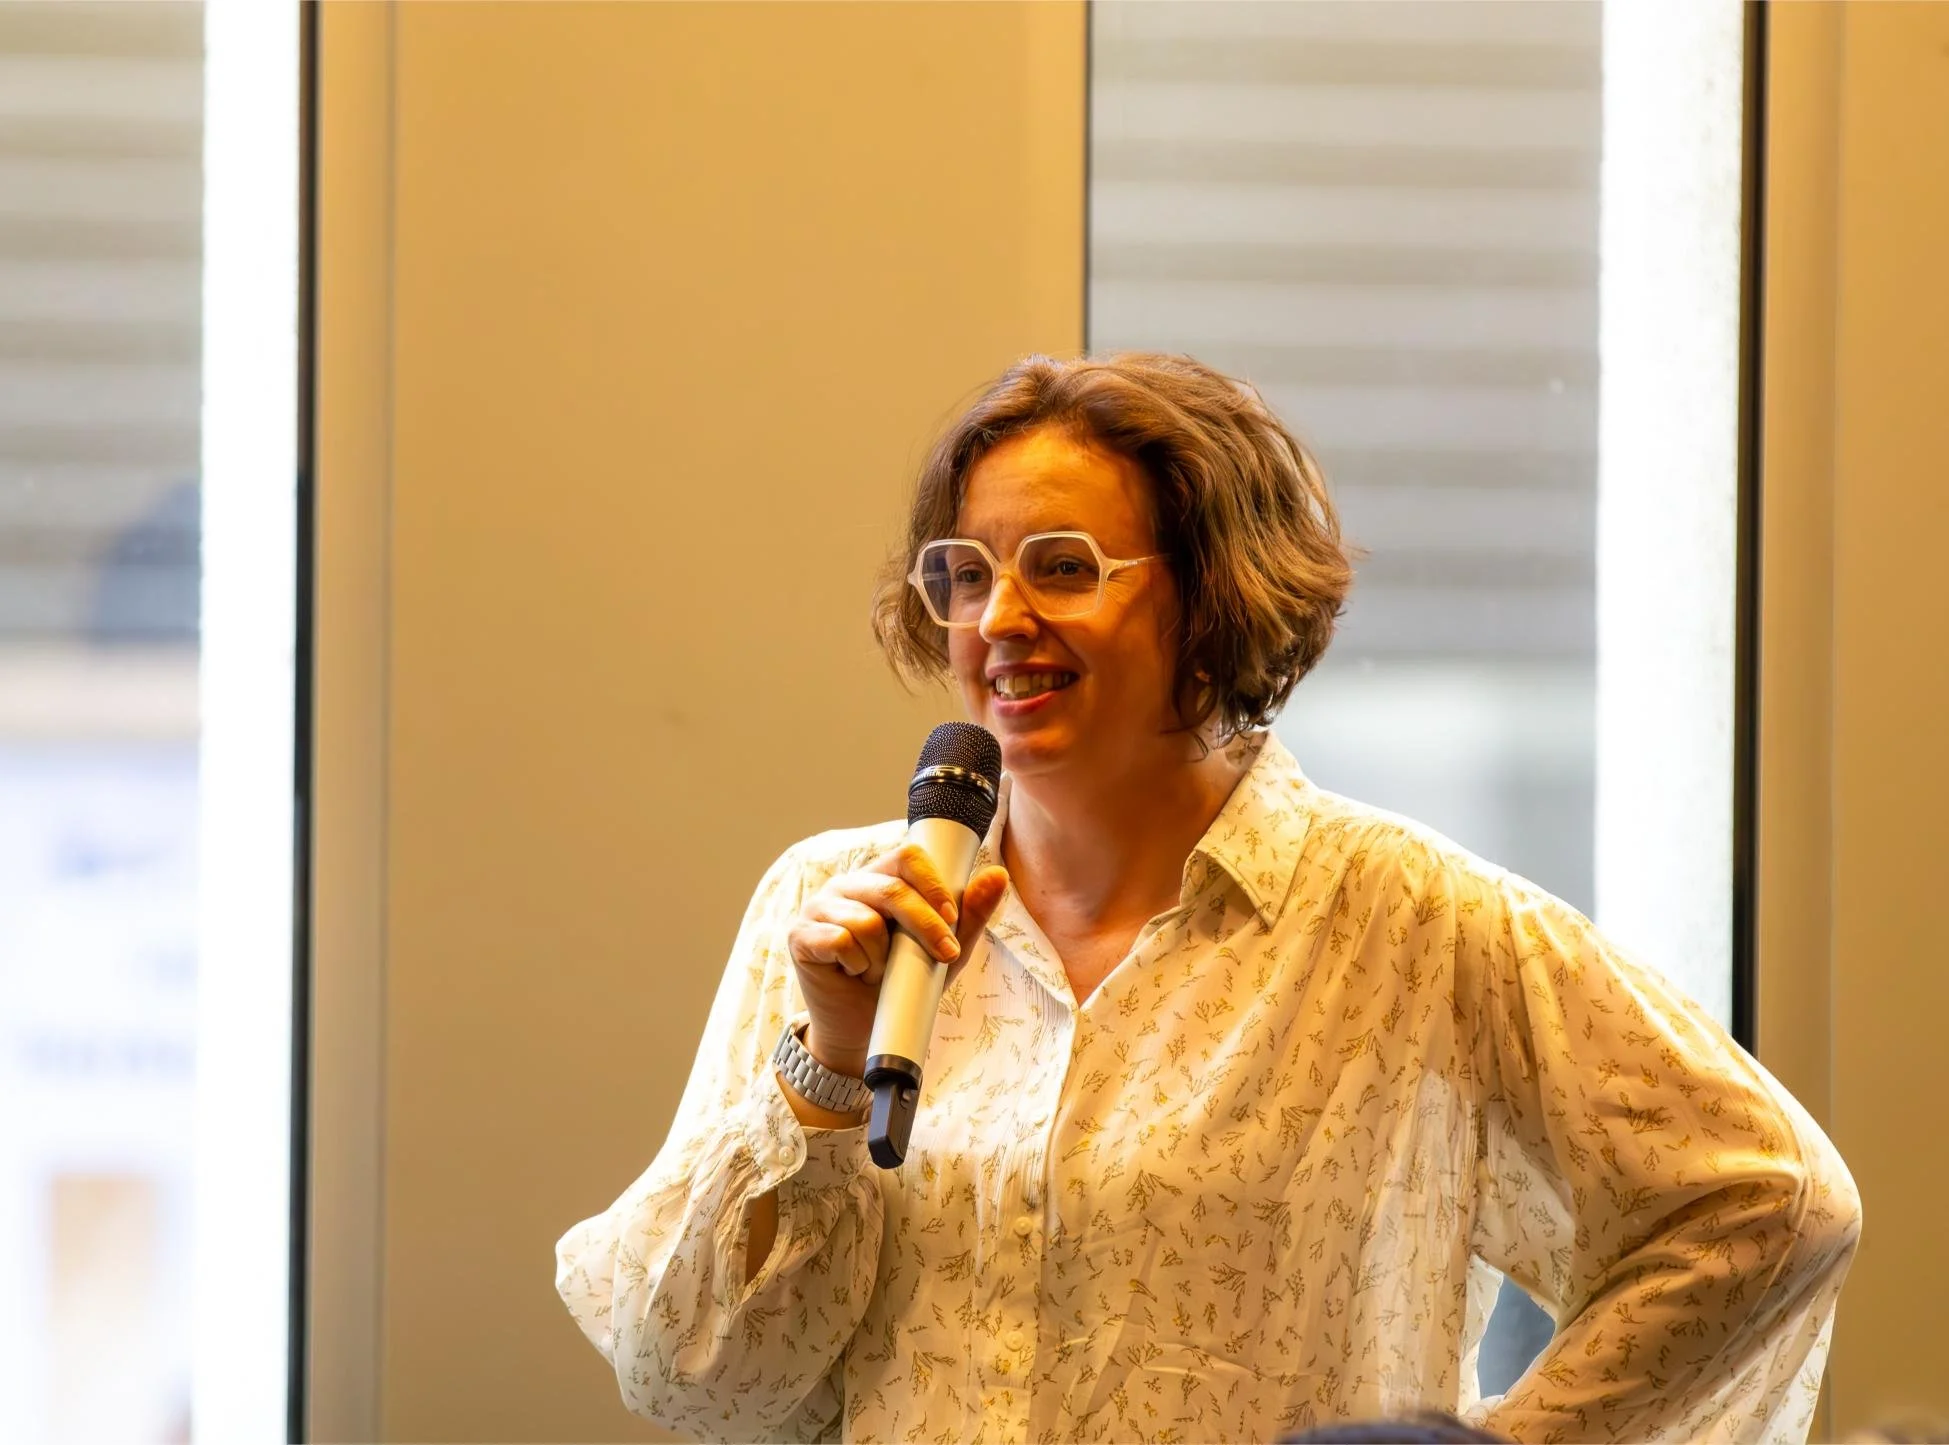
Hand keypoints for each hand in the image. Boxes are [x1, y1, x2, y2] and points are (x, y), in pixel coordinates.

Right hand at [784, 843, 1009, 1077]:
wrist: (862, 1029)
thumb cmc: (901, 982)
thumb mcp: (944, 950)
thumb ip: (970, 913)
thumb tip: (998, 875)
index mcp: (880, 878)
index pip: (908, 857)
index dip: (933, 885)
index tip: (951, 918)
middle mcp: (848, 885)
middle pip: (891, 889)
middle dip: (925, 926)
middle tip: (943, 955)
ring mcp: (819, 907)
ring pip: (866, 921)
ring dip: (882, 959)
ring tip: (880, 972)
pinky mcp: (800, 935)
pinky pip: (839, 941)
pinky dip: (857, 965)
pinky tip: (854, 973)